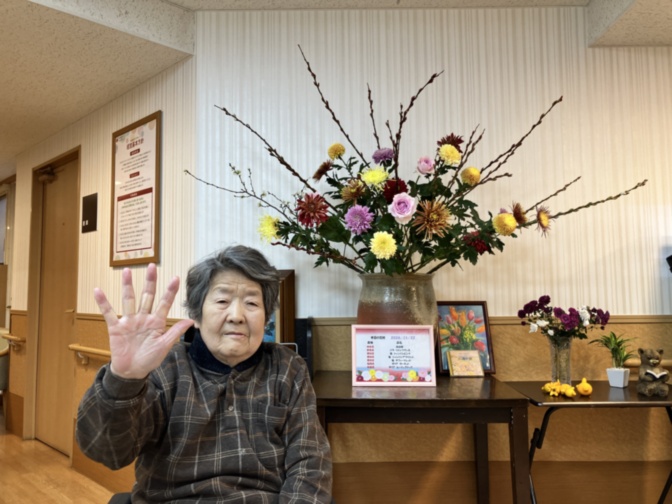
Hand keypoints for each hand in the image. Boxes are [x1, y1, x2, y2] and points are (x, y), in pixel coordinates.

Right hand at [94, 263, 193, 378]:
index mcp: (156, 322)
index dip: (170, 291)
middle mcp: (143, 318)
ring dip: (127, 286)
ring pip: (129, 300)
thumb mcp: (164, 346)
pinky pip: (109, 313)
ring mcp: (129, 321)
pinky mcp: (116, 327)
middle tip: (152, 266)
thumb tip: (191, 320)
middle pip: (147, 296)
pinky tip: (98, 290)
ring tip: (126, 271)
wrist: (132, 371)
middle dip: (150, 282)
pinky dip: (103, 302)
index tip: (176, 278)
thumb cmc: (149, 359)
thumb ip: (175, 332)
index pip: (165, 303)